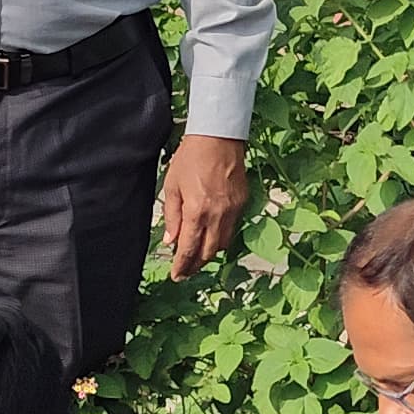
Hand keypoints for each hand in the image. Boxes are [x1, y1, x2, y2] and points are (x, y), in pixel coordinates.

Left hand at [159, 133, 247, 276]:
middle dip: (196, 264)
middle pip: (208, 252)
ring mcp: (233, 210)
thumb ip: (172, 216)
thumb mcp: (172, 186)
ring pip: (222, 244)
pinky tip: (211, 234)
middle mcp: (217, 215)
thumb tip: (171, 240)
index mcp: (197, 211)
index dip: (182, 265)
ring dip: (209, 252)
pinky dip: (220, 236)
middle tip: (185, 270)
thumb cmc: (191, 157)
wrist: (218, 137)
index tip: (177, 275)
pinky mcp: (242, 203)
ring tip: (197, 255)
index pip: (189, 249)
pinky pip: (232, 228)